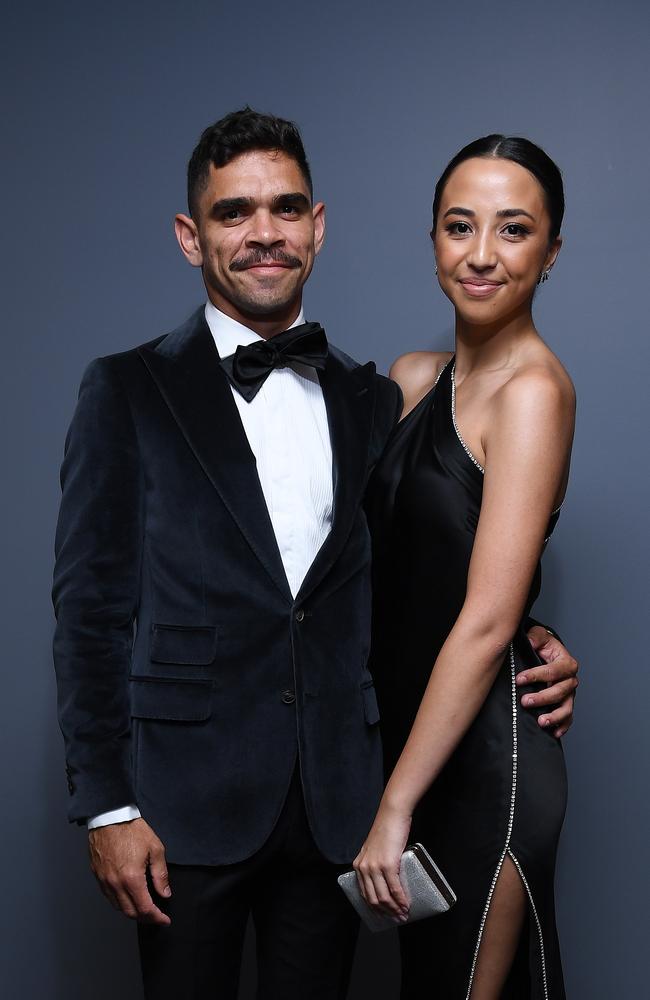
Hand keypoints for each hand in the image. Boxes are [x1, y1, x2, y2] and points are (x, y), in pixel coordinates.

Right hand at [88, 818, 170, 924]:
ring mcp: (104, 881)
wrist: (110, 817)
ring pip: (118, 907)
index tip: (164, 920)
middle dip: (145, 918)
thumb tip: (164, 893)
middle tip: (156, 916)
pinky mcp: (97, 876)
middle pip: (130, 912)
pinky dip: (120, 902)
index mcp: (132, 879)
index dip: (157, 917)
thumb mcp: (155, 849)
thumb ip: (160, 875)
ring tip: (144, 908)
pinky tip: (128, 897)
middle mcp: (116, 884)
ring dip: (132, 911)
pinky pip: (109, 897)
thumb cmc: (133, 830)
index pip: (145, 909)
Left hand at [353, 804, 411, 920]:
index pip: (364, 894)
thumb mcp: (374, 850)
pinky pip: (394, 888)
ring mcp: (375, 867)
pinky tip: (406, 905)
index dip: (375, 908)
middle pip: (374, 899)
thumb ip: (375, 864)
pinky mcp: (387, 864)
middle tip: (398, 918)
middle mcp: (363, 867)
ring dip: (395, 909)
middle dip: (386, 912)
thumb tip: (386, 881)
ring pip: (384, 897)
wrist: (392, 815)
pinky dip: (401, 900)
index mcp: (358, 865)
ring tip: (404, 914)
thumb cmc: (386, 830)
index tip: (385, 915)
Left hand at [518, 626, 578, 738]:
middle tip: (524, 701)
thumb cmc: (541, 644)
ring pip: (566, 707)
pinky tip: (554, 733)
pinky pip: (568, 718)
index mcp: (566, 662)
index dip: (536, 675)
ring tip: (541, 721)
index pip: (553, 670)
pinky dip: (563, 726)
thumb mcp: (538, 635)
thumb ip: (535, 637)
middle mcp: (570, 679)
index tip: (519, 680)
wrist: (545, 652)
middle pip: (560, 691)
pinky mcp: (565, 704)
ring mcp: (569, 694)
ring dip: (555, 716)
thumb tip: (530, 641)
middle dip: (543, 698)